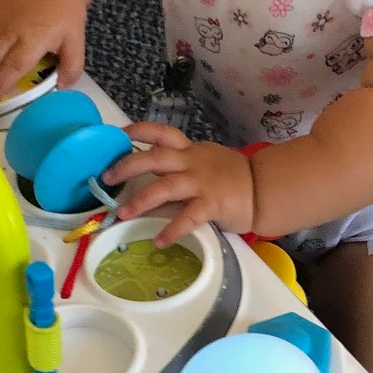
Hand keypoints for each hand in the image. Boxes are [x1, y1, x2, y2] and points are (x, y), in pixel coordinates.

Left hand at [103, 125, 256, 245]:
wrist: (265, 189)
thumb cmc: (234, 178)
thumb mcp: (207, 162)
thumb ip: (182, 165)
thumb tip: (149, 175)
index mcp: (190, 151)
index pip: (162, 132)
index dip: (139, 130)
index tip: (118, 133)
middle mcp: (193, 163)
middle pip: (155, 157)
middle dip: (128, 165)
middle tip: (107, 178)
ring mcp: (202, 183)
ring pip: (166, 186)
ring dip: (142, 201)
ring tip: (123, 215)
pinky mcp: (213, 204)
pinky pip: (188, 217)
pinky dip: (172, 230)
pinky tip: (159, 241)